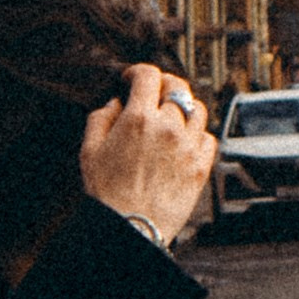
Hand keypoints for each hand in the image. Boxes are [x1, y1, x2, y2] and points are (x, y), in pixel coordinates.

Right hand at [81, 64, 213, 244]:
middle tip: (154, 92)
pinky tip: (185, 140)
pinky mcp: (201, 167)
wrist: (131, 228)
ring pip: (198, 109)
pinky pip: (209, 138)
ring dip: (184, 107)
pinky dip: (198, 134)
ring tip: (172, 116)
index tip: (132, 79)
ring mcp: (189, 147)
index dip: (138, 71)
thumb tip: (117, 102)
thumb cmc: (107, 193)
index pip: (149, 75)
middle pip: (178, 87)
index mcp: (139, 119)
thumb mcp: (90, 149)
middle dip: (164, 84)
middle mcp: (169, 128)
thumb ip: (102, 117)